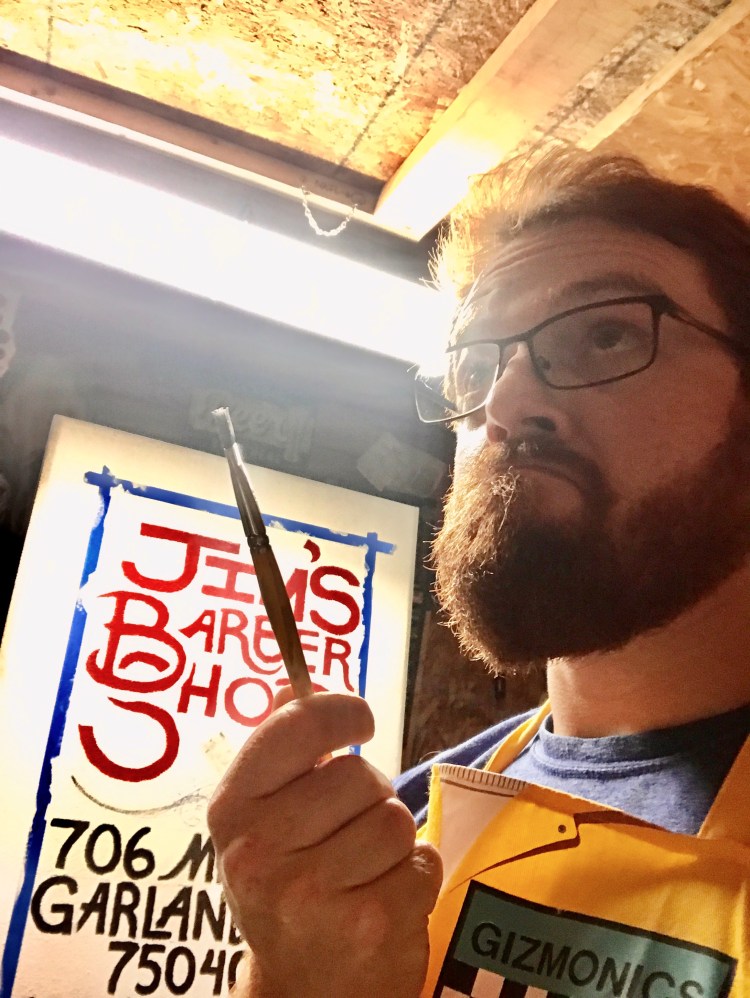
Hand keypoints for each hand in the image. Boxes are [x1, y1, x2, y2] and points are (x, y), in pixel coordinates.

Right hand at [207, 691, 442, 997]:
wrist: (298, 992)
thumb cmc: (285, 884)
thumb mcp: (261, 819)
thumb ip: (279, 748)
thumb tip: (292, 683)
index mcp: (233, 809)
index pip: (296, 725)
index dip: (340, 710)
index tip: (359, 719)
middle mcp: (261, 850)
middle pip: (359, 775)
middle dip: (368, 796)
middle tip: (346, 831)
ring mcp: (313, 892)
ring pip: (395, 817)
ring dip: (392, 839)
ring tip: (363, 868)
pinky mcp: (368, 925)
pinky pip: (422, 860)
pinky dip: (414, 874)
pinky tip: (382, 897)